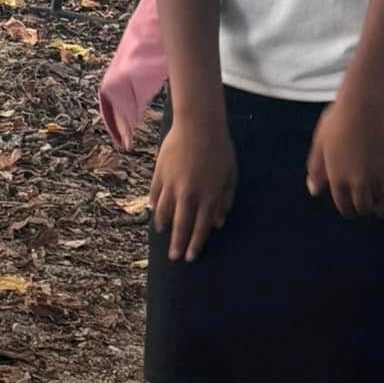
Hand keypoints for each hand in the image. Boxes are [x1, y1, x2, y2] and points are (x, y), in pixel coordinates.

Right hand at [150, 114, 235, 261]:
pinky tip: (153, 211)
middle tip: (174, 257)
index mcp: (208, 196)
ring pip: (164, 211)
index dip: (195, 244)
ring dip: (163, 225)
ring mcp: (171, 183)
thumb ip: (224, 201)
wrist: (198, 125)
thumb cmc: (219, 149)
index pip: (200, 227)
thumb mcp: (230, 177)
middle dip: (178, 243)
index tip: (191, 257)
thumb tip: (218, 224)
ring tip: (162, 234)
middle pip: (181, 224)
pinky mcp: (160, 172)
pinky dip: (153, 205)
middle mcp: (188, 194)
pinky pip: (154, 194)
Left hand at [307, 97, 383, 218]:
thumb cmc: (338, 122)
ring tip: (379, 210)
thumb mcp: (320, 144)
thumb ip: (317, 169)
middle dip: (362, 210)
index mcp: (337, 177)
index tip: (350, 210)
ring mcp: (378, 177)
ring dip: (379, 208)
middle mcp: (358, 182)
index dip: (347, 210)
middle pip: (363, 207)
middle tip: (364, 210)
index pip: (343, 205)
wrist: (364, 109)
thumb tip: (313, 190)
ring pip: (380, 203)